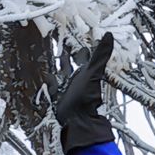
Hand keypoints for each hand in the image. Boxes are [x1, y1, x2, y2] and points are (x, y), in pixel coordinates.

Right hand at [52, 31, 115, 154]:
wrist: (75, 119)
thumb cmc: (86, 97)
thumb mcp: (93, 73)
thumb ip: (100, 55)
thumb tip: (109, 35)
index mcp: (85, 73)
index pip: (84, 57)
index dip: (82, 48)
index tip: (79, 38)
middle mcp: (76, 79)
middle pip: (70, 63)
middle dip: (66, 54)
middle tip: (61, 42)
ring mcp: (65, 87)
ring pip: (60, 73)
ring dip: (57, 66)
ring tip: (51, 56)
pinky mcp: (56, 96)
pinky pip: (51, 85)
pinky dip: (48, 80)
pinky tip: (45, 75)